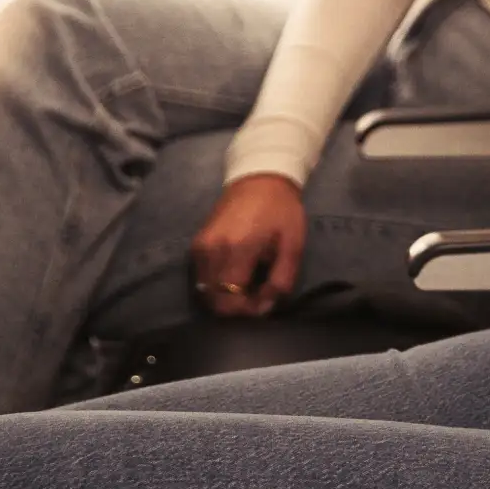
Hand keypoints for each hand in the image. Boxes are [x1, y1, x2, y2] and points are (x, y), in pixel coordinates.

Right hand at [190, 174, 306, 317]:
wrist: (260, 176)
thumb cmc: (281, 210)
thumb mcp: (293, 245)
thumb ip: (281, 281)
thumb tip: (264, 308)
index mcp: (238, 249)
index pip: (229, 302)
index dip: (246, 312)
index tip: (262, 303)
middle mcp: (212, 249)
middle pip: (213, 300)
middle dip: (235, 307)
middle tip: (256, 295)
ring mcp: (200, 246)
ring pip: (205, 291)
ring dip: (224, 296)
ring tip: (246, 284)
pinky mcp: (196, 243)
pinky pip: (201, 275)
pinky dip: (215, 283)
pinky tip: (234, 273)